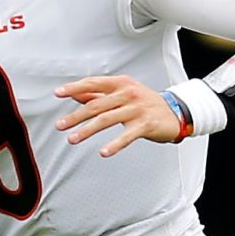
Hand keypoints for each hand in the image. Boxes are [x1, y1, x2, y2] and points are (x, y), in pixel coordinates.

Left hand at [54, 76, 182, 156]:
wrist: (176, 113)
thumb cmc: (146, 103)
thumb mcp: (123, 94)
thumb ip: (100, 93)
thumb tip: (75, 93)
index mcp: (121, 83)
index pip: (93, 83)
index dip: (74, 88)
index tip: (58, 94)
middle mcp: (128, 93)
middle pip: (96, 104)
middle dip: (76, 116)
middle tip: (60, 125)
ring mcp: (137, 109)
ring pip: (107, 119)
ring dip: (88, 130)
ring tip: (73, 139)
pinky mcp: (146, 124)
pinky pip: (127, 136)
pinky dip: (114, 144)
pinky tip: (103, 152)